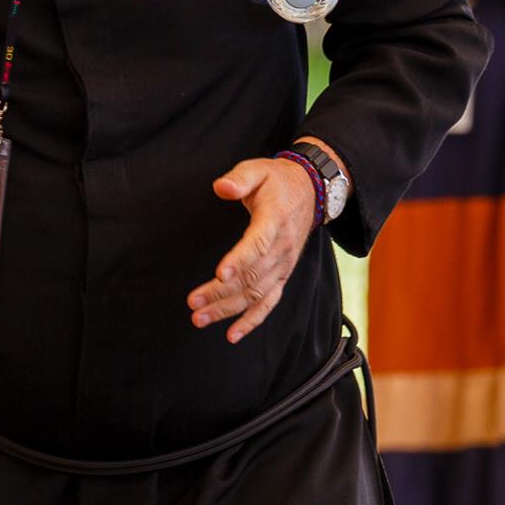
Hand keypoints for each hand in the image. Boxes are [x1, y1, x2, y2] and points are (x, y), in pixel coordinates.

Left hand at [186, 157, 317, 343]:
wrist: (310, 192)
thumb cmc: (277, 181)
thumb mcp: (258, 169)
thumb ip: (240, 178)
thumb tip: (221, 187)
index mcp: (274, 221)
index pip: (257, 244)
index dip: (239, 260)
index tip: (219, 273)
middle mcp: (282, 248)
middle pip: (251, 276)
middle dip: (221, 292)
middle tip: (193, 304)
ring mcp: (283, 265)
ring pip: (256, 294)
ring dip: (228, 309)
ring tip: (200, 318)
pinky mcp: (282, 275)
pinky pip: (269, 302)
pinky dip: (252, 320)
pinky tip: (232, 334)